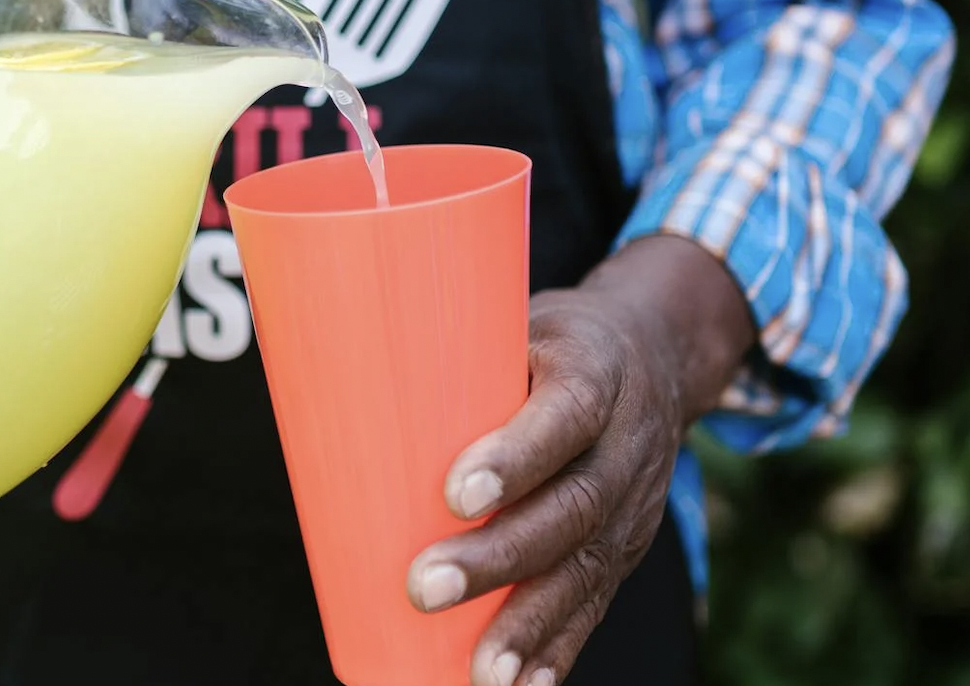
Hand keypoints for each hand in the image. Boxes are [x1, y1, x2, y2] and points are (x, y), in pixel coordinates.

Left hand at [405, 235, 754, 685]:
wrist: (656, 354)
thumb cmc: (551, 341)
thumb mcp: (516, 321)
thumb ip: (442, 351)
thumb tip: (312, 356)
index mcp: (596, 371)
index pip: (567, 414)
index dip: (517, 455)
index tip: (454, 493)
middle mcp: (626, 442)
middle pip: (573, 507)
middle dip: (499, 558)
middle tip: (423, 586)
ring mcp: (635, 503)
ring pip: (586, 567)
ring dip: (529, 625)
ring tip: (479, 671)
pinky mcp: (625, 548)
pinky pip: (596, 604)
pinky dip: (558, 651)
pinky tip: (520, 685)